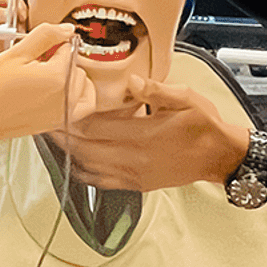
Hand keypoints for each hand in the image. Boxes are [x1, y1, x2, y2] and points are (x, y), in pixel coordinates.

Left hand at [0, 0, 26, 70]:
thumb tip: (7, 14)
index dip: (17, 3)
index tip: (17, 13)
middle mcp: (1, 10)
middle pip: (21, 11)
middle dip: (20, 20)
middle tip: (12, 28)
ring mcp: (5, 28)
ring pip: (22, 28)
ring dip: (18, 34)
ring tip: (8, 38)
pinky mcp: (6, 44)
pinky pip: (17, 44)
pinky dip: (16, 46)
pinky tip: (8, 47)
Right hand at [0, 23, 96, 143]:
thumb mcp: (15, 53)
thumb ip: (45, 36)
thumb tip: (67, 28)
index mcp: (58, 77)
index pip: (67, 48)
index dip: (51, 46)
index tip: (36, 52)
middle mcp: (67, 97)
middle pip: (77, 66)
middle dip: (61, 62)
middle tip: (37, 64)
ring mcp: (64, 112)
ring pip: (83, 85)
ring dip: (71, 77)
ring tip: (47, 77)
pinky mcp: (59, 123)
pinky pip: (83, 106)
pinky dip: (77, 96)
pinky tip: (58, 92)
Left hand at [54, 75, 248, 191]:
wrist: (220, 157)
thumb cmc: (204, 127)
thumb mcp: (186, 98)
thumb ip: (156, 90)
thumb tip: (132, 82)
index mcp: (144, 135)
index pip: (97, 127)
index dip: (74, 119)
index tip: (58, 108)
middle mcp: (135, 158)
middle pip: (87, 148)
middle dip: (64, 137)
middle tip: (46, 124)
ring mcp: (134, 174)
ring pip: (91, 166)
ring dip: (70, 153)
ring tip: (56, 140)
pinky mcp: (137, 184)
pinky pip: (103, 182)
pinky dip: (85, 172)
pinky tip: (75, 163)